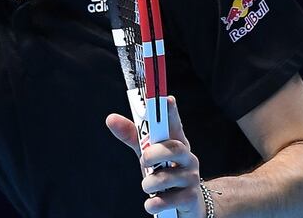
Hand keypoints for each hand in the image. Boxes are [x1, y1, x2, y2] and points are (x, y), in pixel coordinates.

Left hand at [106, 96, 205, 216]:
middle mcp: (187, 157)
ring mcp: (190, 177)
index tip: (168, 99)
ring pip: (168, 176)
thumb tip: (111, 118)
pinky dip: (155, 202)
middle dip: (156, 153)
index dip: (171, 113)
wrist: (188, 203)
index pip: (175, 124)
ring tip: (147, 185)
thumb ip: (132, 137)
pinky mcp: (190, 198)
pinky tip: (150, 203)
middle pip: (175, 148)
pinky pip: (170, 199)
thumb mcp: (147, 154)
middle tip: (143, 159)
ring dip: (150, 182)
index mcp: (176, 142)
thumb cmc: (164, 172)